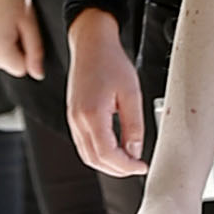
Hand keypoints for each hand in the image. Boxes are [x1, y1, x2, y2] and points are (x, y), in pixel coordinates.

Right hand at [68, 11, 147, 175]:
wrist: (91, 44)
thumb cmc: (110, 61)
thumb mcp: (131, 93)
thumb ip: (134, 125)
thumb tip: (135, 151)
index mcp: (92, 114)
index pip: (107, 154)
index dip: (125, 166)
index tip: (141, 166)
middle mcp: (78, 120)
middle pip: (94, 159)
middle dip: (117, 169)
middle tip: (136, 167)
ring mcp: (73, 119)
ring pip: (87, 154)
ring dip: (107, 163)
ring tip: (128, 161)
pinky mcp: (73, 116)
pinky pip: (83, 143)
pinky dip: (98, 153)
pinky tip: (114, 149)